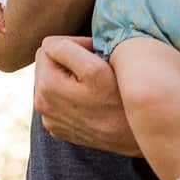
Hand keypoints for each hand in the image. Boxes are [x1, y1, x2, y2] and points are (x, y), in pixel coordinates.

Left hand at [33, 36, 137, 154]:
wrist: (138, 135)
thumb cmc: (120, 99)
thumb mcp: (95, 68)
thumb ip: (65, 49)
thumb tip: (50, 44)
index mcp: (46, 86)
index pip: (48, 46)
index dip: (75, 44)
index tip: (95, 55)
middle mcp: (41, 105)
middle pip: (48, 64)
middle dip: (69, 61)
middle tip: (96, 68)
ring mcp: (50, 119)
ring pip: (54, 80)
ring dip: (70, 77)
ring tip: (94, 85)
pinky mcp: (59, 129)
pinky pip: (59, 99)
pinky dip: (71, 95)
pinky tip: (90, 101)